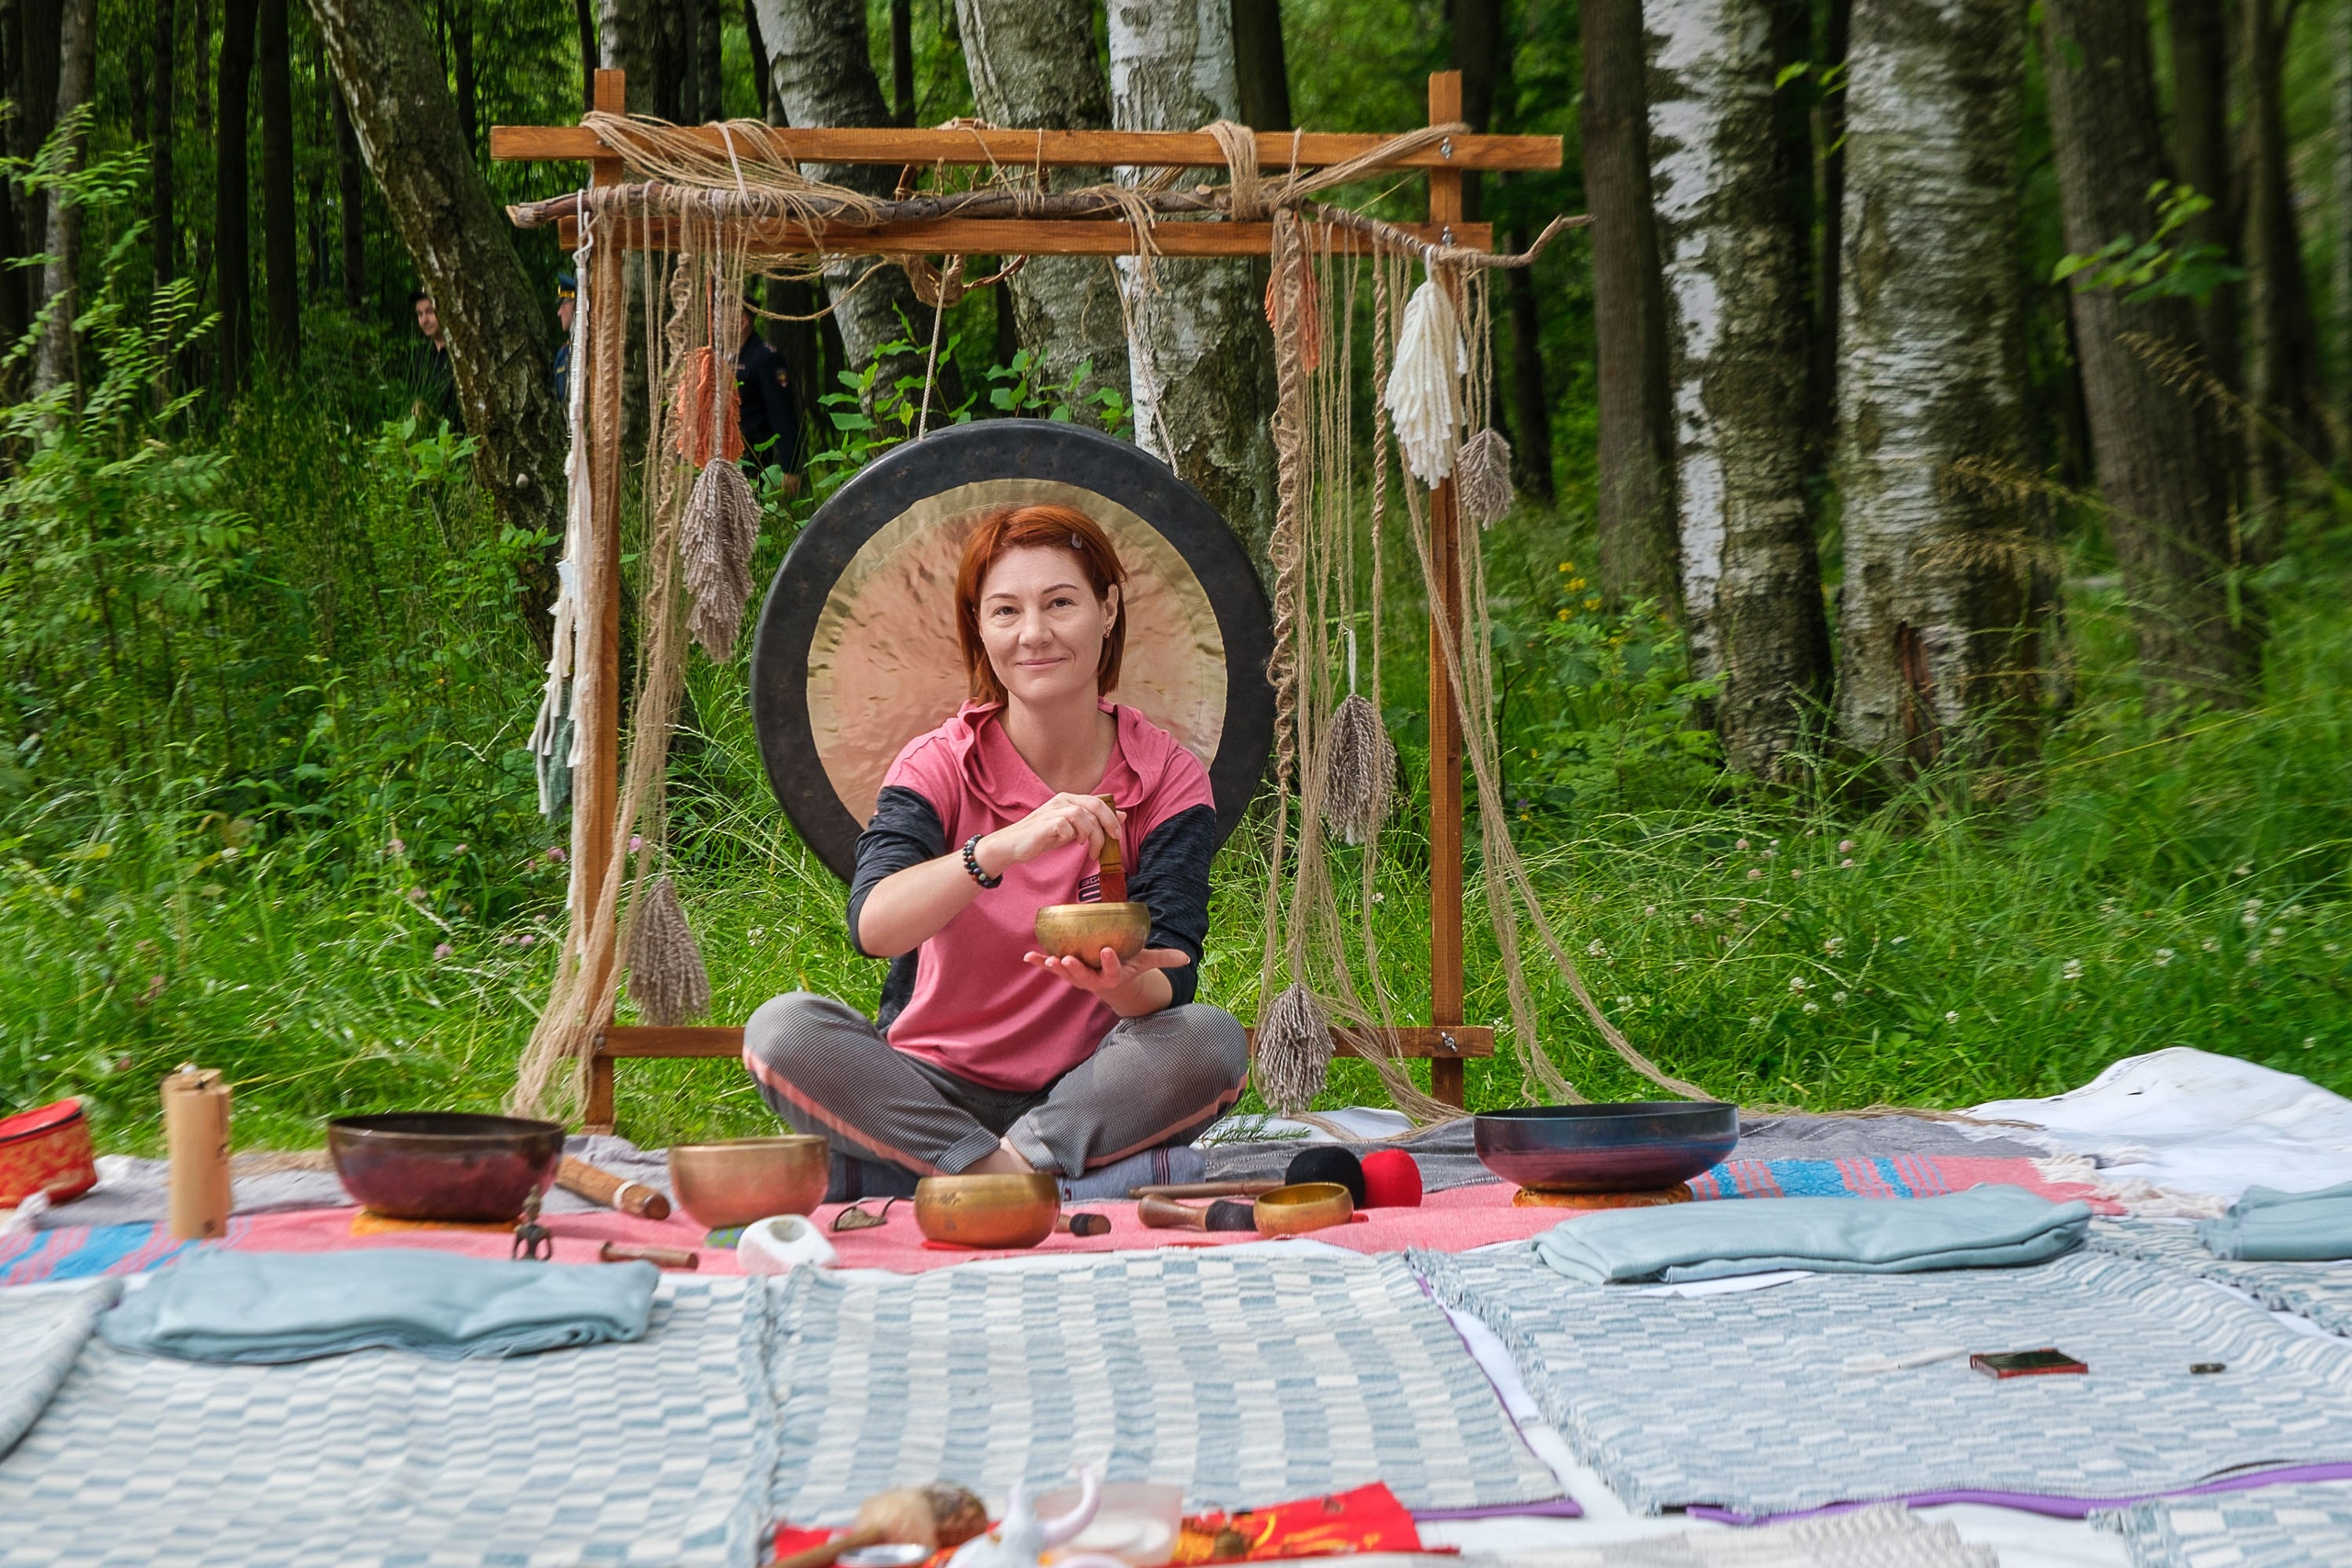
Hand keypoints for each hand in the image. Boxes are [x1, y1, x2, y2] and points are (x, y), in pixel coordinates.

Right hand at [980, 793, 1121, 873]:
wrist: (1013, 845)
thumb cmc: (1043, 836)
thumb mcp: (1073, 830)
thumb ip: (1094, 822)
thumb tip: (1122, 815)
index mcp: (1070, 799)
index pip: (1098, 802)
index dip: (1112, 818)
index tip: (1116, 836)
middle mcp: (1062, 800)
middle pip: (1094, 806)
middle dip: (1108, 825)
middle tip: (1112, 841)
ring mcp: (1052, 810)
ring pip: (1082, 816)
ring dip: (1090, 834)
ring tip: (1085, 847)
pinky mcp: (1044, 823)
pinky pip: (1066, 826)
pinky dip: (1070, 836)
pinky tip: (1067, 842)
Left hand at [1023, 945, 1191, 997]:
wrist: (1113, 983)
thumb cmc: (1129, 966)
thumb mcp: (1146, 962)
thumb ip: (1164, 958)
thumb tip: (1187, 958)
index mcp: (1113, 976)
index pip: (1112, 970)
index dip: (1109, 962)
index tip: (1106, 950)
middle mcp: (1094, 980)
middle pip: (1084, 977)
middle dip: (1076, 968)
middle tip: (1068, 959)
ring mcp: (1079, 978)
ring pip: (1067, 975)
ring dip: (1056, 968)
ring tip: (1049, 959)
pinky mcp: (1067, 972)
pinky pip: (1052, 968)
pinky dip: (1040, 963)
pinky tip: (1028, 956)